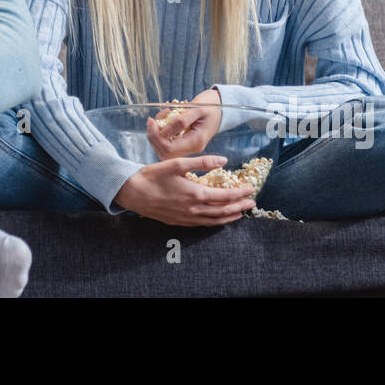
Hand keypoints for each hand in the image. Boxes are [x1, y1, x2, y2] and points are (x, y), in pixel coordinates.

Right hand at [113, 155, 254, 226]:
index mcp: (195, 194)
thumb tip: (223, 160)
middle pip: (223, 211)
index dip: (239, 193)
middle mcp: (193, 209)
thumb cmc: (153, 176)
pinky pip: (202, 224)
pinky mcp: (179, 222)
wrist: (132, 193)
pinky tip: (217, 219)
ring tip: (240, 213)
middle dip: (239, 207)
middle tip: (251, 203)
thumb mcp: (177, 163)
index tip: (250, 189)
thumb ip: (202, 162)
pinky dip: (214, 222)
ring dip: (229, 217)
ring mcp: (186, 218)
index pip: (225, 196)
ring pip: (214, 221)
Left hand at [147, 88, 222, 159]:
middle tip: (153, 120)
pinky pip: (167, 143)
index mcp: (196, 142)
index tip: (152, 121)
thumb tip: (163, 131)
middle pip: (163, 152)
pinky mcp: (184, 143)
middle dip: (153, 136)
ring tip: (161, 116)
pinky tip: (164, 118)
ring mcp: (187, 147)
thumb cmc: (211, 106)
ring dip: (156, 133)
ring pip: (163, 149)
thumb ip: (181, 121)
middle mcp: (191, 148)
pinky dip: (160, 131)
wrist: (221, 108)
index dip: (156, 136)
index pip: (168, 149)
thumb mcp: (197, 109)